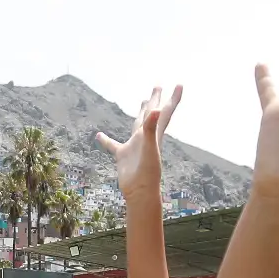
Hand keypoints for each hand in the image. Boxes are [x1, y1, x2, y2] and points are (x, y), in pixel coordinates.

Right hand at [96, 85, 181, 207]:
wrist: (140, 193)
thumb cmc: (147, 173)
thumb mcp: (149, 148)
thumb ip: (151, 128)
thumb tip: (155, 110)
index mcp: (154, 134)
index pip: (165, 112)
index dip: (172, 98)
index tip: (179, 85)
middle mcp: (146, 137)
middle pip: (152, 114)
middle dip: (156, 100)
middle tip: (157, 86)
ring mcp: (134, 146)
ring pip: (137, 125)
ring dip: (141, 113)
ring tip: (141, 101)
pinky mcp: (123, 155)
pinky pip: (113, 145)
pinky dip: (106, 140)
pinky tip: (99, 135)